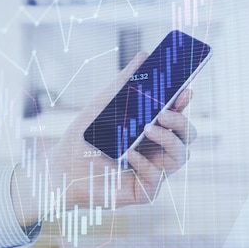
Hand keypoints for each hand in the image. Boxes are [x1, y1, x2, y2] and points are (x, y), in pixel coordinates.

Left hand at [10, 52, 196, 225]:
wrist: (59, 167)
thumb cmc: (84, 136)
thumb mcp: (104, 105)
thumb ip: (125, 82)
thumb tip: (144, 55)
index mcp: (153, 131)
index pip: (178, 116)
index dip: (185, 104)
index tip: (185, 90)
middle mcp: (157, 151)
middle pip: (188, 136)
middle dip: (182, 122)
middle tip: (164, 112)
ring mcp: (152, 172)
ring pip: (181, 157)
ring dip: (168, 140)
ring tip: (147, 129)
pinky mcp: (143, 192)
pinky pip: (156, 178)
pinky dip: (145, 164)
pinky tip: (128, 154)